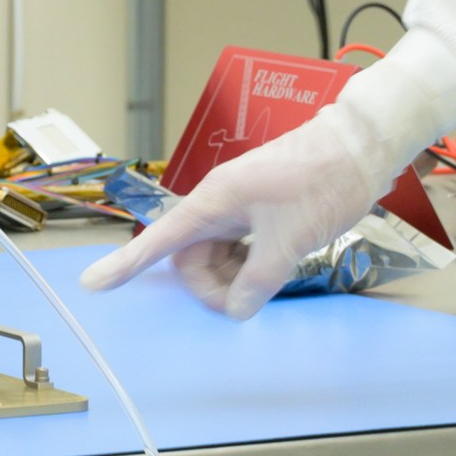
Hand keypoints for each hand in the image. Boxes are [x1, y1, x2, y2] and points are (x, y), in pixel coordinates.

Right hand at [79, 115, 390, 321]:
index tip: (92, 284)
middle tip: (250, 301)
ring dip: (237, 278)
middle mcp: (220, 204)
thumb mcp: (290, 239)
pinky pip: (241, 249)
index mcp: (215, 202)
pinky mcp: (261, 213)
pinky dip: (253, 267)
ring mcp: (240, 208)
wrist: (362, 145)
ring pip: (219, 257)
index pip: (160, 241)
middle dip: (213, 286)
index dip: (126, 265)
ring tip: (274, 277)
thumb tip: (237, 309)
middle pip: (192, 259)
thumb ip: (259, 280)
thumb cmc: (323, 179)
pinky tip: (277, 268)